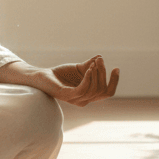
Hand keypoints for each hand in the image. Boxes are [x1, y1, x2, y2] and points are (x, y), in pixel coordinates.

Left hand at [0, 55, 119, 106]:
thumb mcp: (78, 68)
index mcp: (88, 96)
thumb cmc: (60, 74)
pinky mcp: (66, 95)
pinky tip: (88, 69)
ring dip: (96, 75)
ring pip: (93, 90)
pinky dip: (87, 79)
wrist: (42, 76)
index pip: (107, 92)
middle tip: (100, 61)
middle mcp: (83, 101)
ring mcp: (75, 99)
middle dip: (103, 74)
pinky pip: (82, 90)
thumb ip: (90, 65)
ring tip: (93, 63)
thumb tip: (100, 57)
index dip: (114, 82)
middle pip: (102, 91)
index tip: (116, 68)